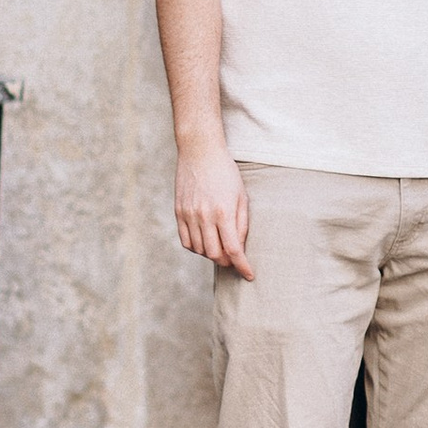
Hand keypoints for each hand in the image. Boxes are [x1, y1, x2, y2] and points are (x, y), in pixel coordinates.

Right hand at [174, 139, 253, 276]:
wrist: (200, 151)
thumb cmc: (226, 173)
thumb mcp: (241, 196)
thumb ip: (241, 224)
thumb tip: (240, 248)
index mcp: (223, 212)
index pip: (233, 249)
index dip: (242, 266)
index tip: (249, 275)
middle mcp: (204, 216)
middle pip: (214, 254)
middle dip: (227, 262)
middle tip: (234, 260)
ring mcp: (189, 215)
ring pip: (199, 250)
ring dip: (211, 255)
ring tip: (220, 248)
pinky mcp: (179, 212)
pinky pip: (186, 241)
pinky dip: (196, 248)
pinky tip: (205, 242)